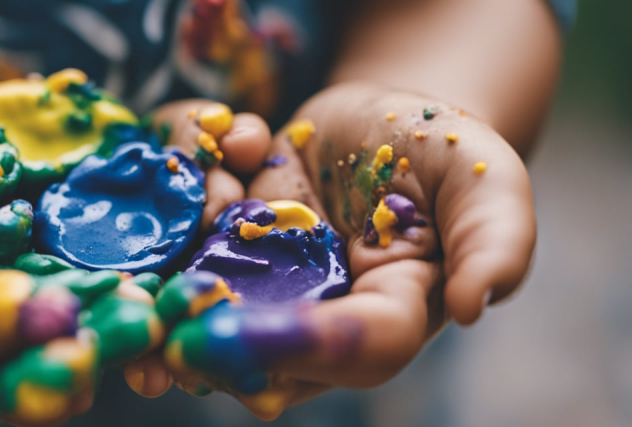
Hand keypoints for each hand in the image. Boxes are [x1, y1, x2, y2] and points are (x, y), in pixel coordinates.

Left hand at [145, 82, 535, 417]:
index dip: (304, 345)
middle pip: (265, 361)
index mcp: (391, 314)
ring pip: (207, 319)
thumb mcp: (487, 182)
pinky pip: (181, 256)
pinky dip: (175, 221)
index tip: (240, 334)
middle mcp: (320, 316)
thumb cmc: (442, 153)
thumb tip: (473, 306)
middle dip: (210, 350)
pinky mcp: (224, 251)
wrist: (377, 121)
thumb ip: (495, 242)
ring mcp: (265, 287)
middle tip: (164, 337)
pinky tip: (210, 159)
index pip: (358, 348)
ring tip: (164, 257)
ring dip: (174, 296)